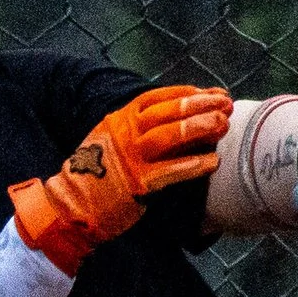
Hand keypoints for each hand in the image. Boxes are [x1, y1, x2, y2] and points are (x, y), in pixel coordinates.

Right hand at [9, 85, 232, 272]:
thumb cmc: (98, 173)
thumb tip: (176, 118)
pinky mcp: (136, 184)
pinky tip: (211, 162)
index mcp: (120, 119)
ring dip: (198, 128)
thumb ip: (138, 127)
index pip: (157, 98)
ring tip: (223, 125)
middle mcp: (124, 134)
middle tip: (226, 103)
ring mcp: (130, 158)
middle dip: (199, 106)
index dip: (186, 93)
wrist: (71, 204)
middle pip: (166, 113)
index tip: (211, 92)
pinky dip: (191, 166)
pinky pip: (168, 171)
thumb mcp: (112, 138)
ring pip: (168, 137)